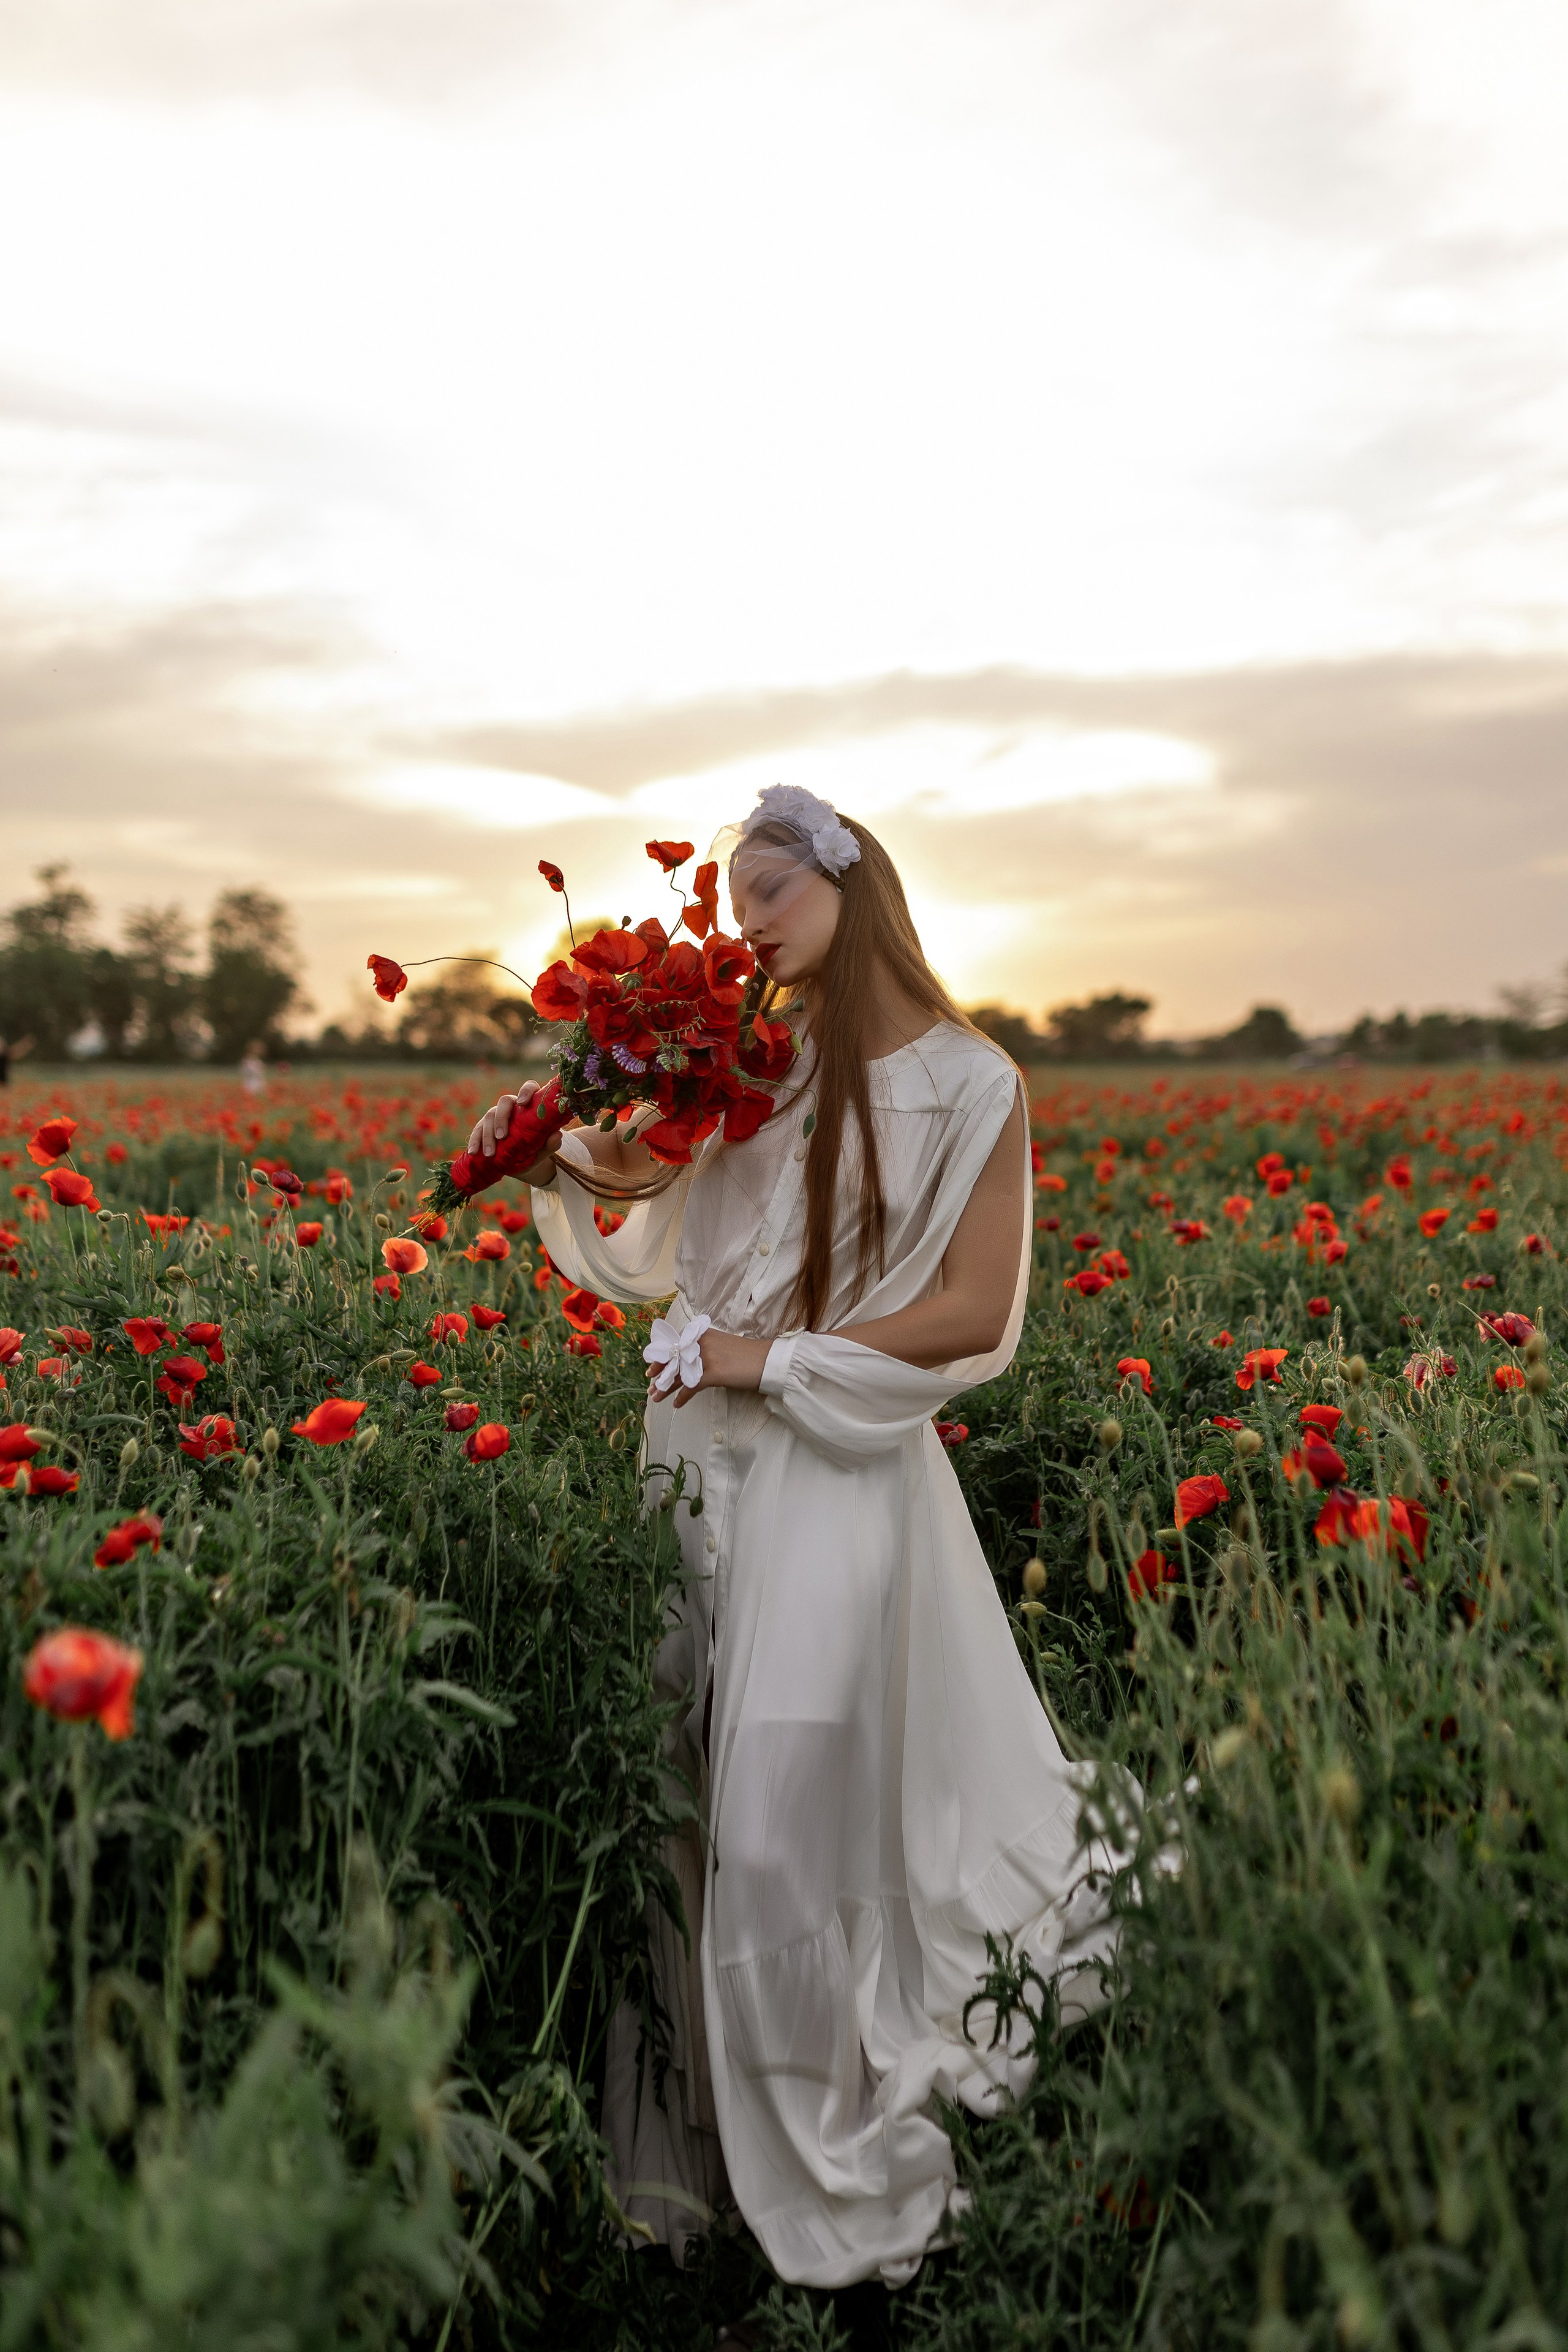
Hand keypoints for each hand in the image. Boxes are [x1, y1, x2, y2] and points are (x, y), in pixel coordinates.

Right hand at [466, 1082, 557, 1183]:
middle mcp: (512, 1107)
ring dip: (487, 1135)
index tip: (522, 1103)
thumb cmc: (535, 1152)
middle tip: (501, 1136)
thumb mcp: (543, 1151)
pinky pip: (477, 1131)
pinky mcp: (484, 1128)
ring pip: (489, 1116)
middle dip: (501, 1118)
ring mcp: (496, 1116)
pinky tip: (474, 1152)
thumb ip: (550, 1145)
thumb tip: (557, 1135)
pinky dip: (475, 1141)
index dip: (526, 1091)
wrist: (521, 1165)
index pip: (529, 1088)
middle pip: (504, 1101)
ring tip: (490, 1153)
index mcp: (529, 1106)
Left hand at [653, 1328, 771, 1409]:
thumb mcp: (721, 1345)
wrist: (767, 1361)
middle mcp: (701, 1343)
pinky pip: (691, 1387)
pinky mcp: (713, 1373)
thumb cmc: (746, 1355)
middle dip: (660, 1375)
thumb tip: (687, 1363)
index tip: (652, 1369)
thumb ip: (703, 1349)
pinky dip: (683, 1397)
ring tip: (656, 1398)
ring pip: (679, 1375)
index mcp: (702, 1334)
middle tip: (650, 1386)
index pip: (675, 1346)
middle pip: (674, 1361)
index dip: (662, 1359)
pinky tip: (677, 1404)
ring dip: (666, 1388)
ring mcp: (707, 1357)